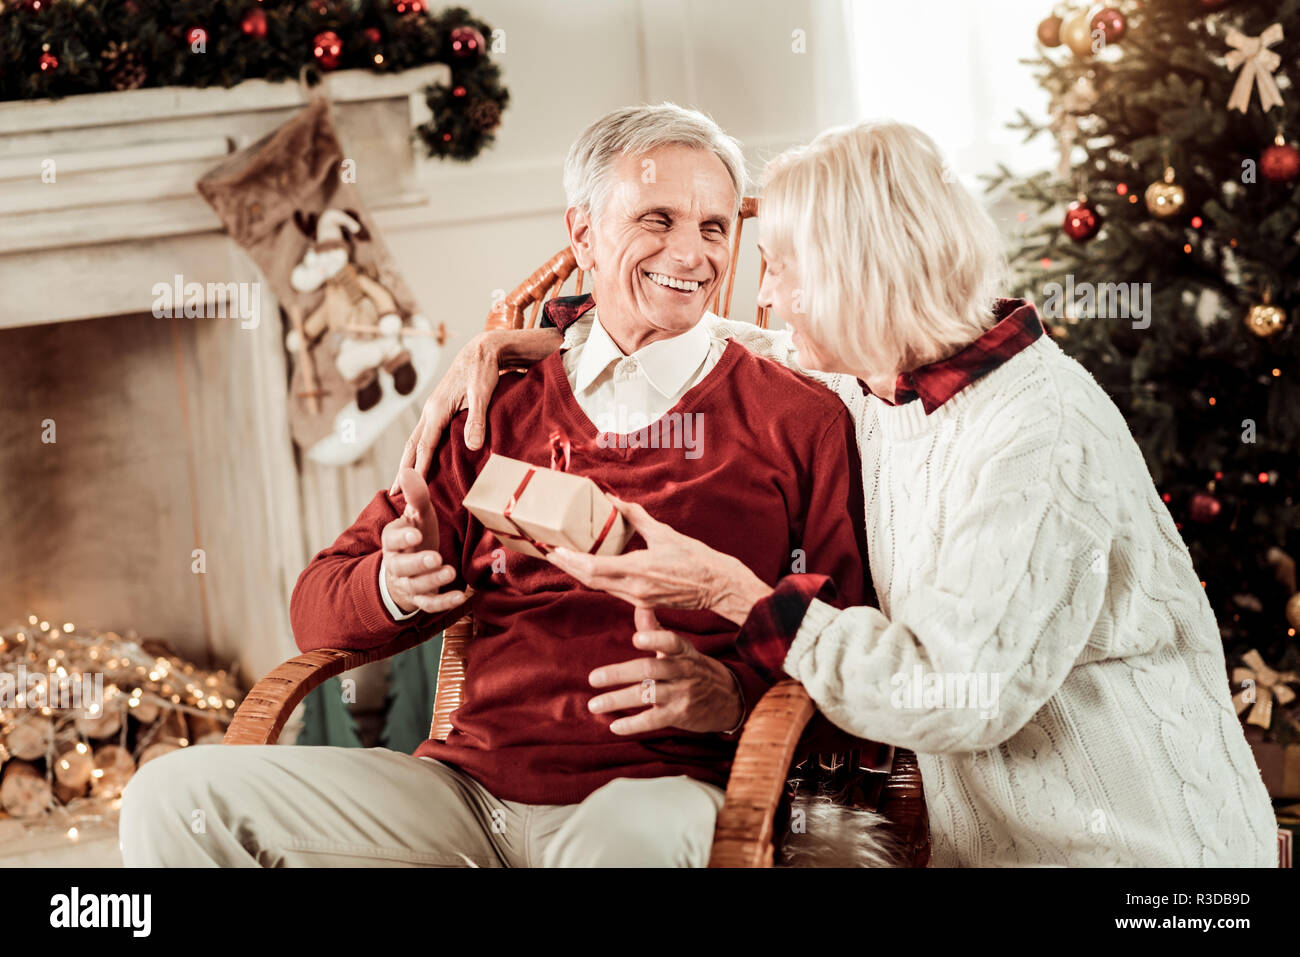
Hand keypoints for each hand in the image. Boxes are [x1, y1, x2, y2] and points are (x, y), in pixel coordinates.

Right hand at [381, 468, 464, 614]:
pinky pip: (430, 604)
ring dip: (432, 581)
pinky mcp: (421, 599)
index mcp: (393, 541)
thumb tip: (408, 471)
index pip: (392, 539)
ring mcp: (408, 583)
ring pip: (416, 586)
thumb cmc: (415, 536)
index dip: (402, 537)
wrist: (408, 568)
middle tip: (434, 557)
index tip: (415, 533)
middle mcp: (396, 564)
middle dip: (417, 563)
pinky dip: (444, 602)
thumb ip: (416, 496)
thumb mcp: (417, 516)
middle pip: (401, 566)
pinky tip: (461, 596)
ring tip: (450, 571)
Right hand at [390, 327, 563, 493]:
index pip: (425, 446)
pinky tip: (421, 461)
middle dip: (403, 471)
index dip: (419, 469)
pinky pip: (424, 435)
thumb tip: (471, 447)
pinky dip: (418, 451)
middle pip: (411, 446)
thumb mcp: (482, 395)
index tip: (413, 490)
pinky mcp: (439, 409)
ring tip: (402, 483)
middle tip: (393, 494)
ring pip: (415, 440)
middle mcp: (430, 411)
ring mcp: (433, 409)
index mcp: (437, 410)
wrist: (482, 350)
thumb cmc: (483, 371)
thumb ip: (476, 420)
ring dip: (407, 462)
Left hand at [546, 497, 772, 625]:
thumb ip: (637, 517)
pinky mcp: (644, 603)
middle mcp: (633, 589)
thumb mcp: (665, 534)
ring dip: (580, 574)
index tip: (554, 549)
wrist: (719, 587)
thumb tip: (615, 500)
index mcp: (637, 570)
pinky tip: (591, 569)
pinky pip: (613, 591)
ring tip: (564, 559)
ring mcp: (638, 599)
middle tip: (550, 553)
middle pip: (589, 580)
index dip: (570, 560)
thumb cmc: (697, 559)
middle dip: (567, 567)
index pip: (593, 568)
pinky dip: (597, 579)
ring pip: (599, 587)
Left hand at [588, 608, 743, 733]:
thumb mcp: (681, 648)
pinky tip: (614, 726)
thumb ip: (656, 629)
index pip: (672, 642)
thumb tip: (640, 604)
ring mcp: (681, 694)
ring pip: (646, 695)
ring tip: (594, 705)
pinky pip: (653, 720)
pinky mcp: (679, 715)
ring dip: (617, 700)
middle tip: (593, 678)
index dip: (655, 638)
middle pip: (650, 670)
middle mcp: (682, 671)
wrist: (729, 699)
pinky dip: (632, 725)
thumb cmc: (694, 668)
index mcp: (683, 651)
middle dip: (619, 673)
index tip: (636, 638)